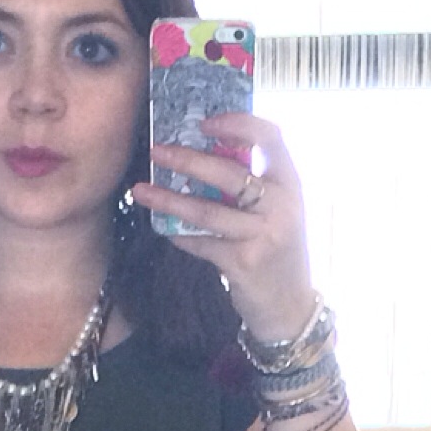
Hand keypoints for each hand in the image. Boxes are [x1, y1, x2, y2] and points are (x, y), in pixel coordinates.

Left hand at [130, 112, 316, 341]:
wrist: (289, 307)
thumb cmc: (278, 251)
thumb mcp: (278, 211)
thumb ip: (254, 184)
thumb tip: (205, 154)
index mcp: (290, 184)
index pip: (270, 137)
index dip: (237, 123)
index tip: (205, 122)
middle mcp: (281, 206)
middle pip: (229, 173)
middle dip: (186, 160)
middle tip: (156, 151)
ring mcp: (262, 235)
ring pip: (207, 211)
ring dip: (169, 200)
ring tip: (141, 190)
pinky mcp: (242, 263)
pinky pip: (201, 243)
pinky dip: (180, 235)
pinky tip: (164, 229)